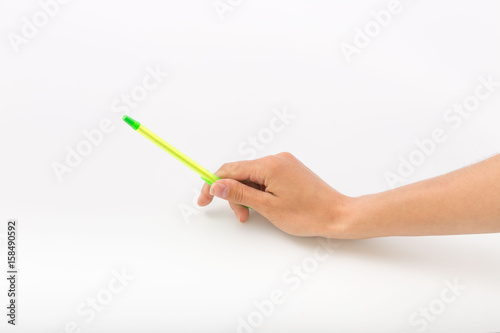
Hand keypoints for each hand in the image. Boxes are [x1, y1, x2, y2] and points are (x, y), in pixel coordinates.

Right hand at [197, 152, 351, 237]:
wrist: (338, 215)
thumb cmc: (307, 214)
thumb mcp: (268, 207)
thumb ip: (240, 194)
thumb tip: (216, 185)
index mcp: (269, 165)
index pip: (230, 170)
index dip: (213, 185)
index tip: (203, 200)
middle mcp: (276, 159)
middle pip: (241, 173)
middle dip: (234, 195)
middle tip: (241, 217)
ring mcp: (284, 163)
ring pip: (253, 177)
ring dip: (247, 196)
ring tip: (254, 216)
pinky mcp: (290, 170)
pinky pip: (265, 178)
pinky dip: (259, 192)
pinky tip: (264, 206)